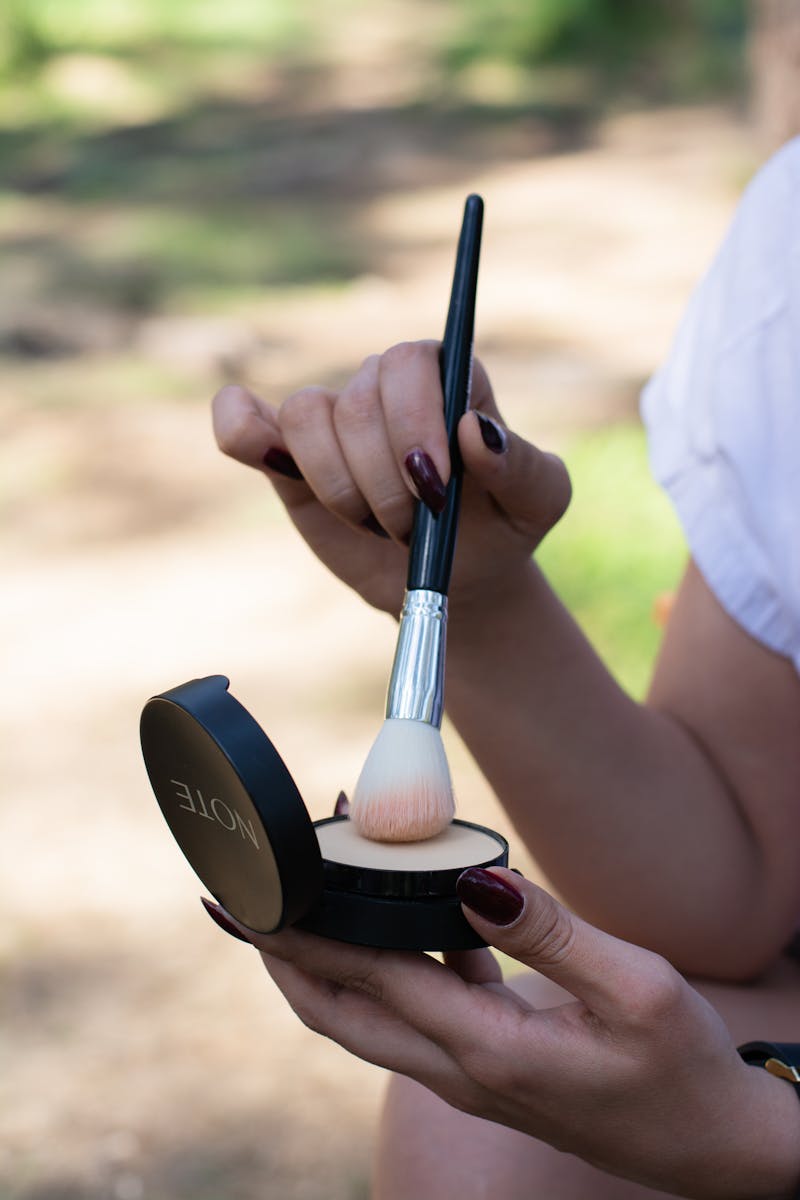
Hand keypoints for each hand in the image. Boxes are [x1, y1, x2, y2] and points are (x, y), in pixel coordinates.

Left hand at [204, 870, 799, 1198]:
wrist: (714, 1145)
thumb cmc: (683, 1069)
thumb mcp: (636, 990)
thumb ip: (551, 934)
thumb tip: (474, 883)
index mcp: (488, 1051)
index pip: (368, 980)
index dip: (303, 934)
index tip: (253, 895)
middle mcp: (461, 1068)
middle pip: (338, 1013)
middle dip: (282, 957)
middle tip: (243, 901)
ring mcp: (470, 1071)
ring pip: (368, 1015)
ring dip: (331, 957)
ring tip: (313, 892)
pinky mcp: (489, 1062)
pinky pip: (418, 1007)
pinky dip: (394, 960)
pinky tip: (410, 912)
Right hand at [212, 341, 569, 613]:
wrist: (456, 580)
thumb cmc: (502, 528)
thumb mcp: (539, 503)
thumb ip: (519, 463)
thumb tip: (472, 429)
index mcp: (449, 380)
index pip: (413, 361)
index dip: (414, 422)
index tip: (435, 489)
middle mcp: (387, 389)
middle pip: (357, 398)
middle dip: (382, 479)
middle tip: (413, 528)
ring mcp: (334, 420)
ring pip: (305, 415)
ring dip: (339, 486)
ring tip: (376, 524)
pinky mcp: (287, 456)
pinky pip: (243, 420)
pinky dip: (243, 432)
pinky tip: (272, 462)